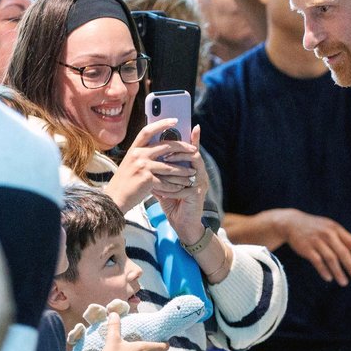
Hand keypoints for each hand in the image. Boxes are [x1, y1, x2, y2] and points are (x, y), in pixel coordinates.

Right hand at [104, 119, 197, 212]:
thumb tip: (166, 148)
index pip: (148, 130)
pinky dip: (175, 186)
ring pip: (170, 166)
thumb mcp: (132, 163)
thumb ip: (145, 154)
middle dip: (183, 148)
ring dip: (183, 171)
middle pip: (166, 146)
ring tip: (193, 173)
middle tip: (194, 150)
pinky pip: (166, 181)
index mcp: (134, 149)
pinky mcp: (146, 179)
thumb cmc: (126, 182)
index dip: (162, 123)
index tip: (175, 120)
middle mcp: (138, 154)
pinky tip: (181, 188)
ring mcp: (142, 166)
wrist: (114, 199)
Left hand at [153, 125, 208, 242]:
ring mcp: (200, 184)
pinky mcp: (197, 195)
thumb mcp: (166, 184)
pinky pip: (183, 185)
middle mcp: (200, 174)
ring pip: (191, 167)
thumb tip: (149, 159)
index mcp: (193, 170)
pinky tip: (160, 187)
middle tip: (165, 148)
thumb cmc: (175, 204)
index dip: (194, 138)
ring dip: (176, 164)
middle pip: (194, 153)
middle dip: (179, 149)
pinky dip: (170, 185)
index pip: (193, 150)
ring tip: (164, 162)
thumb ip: (162, 172)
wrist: (183, 225)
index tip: (192, 126)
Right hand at [273, 209, 350, 285]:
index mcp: (336, 229)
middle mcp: (328, 234)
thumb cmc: (316, 228)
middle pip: (342, 252)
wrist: (292, 223)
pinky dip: (324, 270)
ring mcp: (317, 241)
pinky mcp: (306, 248)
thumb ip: (342, 239)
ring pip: (330, 259)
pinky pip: (317, 261)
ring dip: (338, 272)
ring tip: (344, 283)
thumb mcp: (330, 228)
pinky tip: (329, 278)